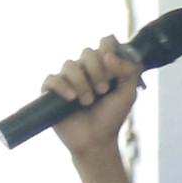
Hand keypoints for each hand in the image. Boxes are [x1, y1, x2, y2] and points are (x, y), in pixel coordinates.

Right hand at [42, 39, 140, 159]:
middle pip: (88, 52)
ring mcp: (68, 79)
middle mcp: (85, 69)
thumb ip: (129, 71)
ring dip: (82, 82)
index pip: (106, 42)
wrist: (96, 140)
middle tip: (103, 90)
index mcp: (104, 66)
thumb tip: (107, 55)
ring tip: (88, 101)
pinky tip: (72, 98)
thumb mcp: (128, 93)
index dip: (109, 50)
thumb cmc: (112, 117)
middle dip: (97, 71)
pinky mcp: (52, 92)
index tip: (113, 70)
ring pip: (70, 64)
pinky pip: (52, 78)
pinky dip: (63, 86)